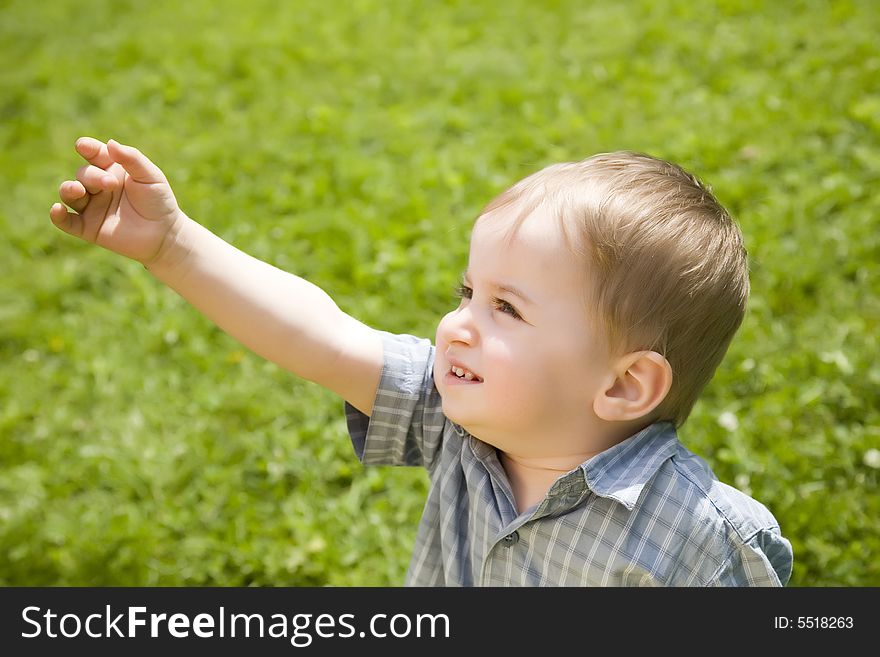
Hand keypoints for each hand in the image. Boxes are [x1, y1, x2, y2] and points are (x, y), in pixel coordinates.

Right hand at [50, 138, 183, 265]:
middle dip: (93, 176)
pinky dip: (58, 216)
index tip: (84, 147)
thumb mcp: (150, 176)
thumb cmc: (159, 201)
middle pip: (83, 174)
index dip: (87, 148)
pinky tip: (57, 210)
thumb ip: (132, 158)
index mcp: (111, 169)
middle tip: (111, 184)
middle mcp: (98, 186)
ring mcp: (92, 206)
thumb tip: (110, 143)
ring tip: (77, 190)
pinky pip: (66, 222)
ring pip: (69, 193)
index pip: (93, 153)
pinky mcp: (88, 228)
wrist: (165, 233)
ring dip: (69, 189)